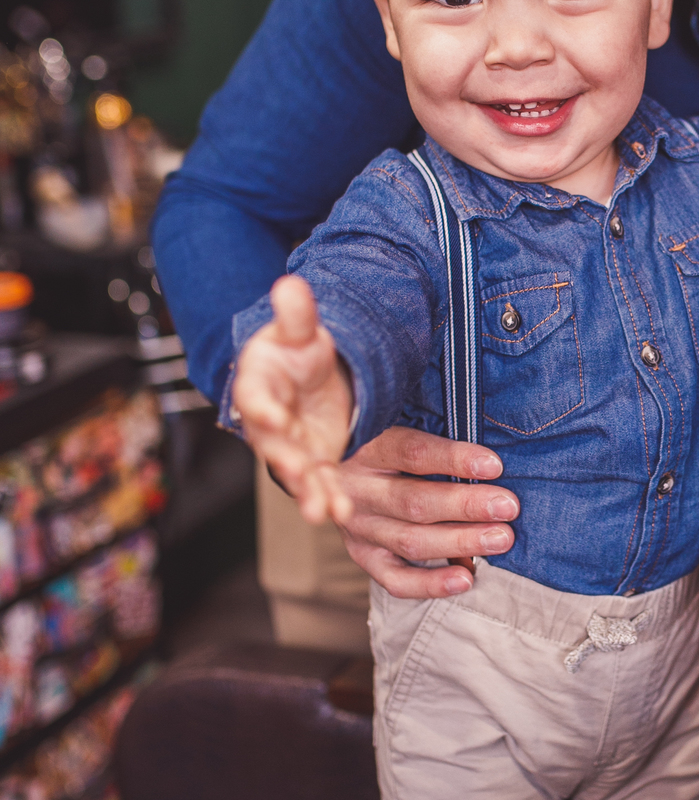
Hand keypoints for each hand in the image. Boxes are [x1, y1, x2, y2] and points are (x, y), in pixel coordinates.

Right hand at [232, 276, 353, 523]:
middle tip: (296, 469)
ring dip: (306, 491)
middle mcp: (268, 421)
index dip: (261, 407)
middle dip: (283, 457)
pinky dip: (329, 499)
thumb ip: (296, 315)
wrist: (308, 376)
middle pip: (271, 442)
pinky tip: (342, 514)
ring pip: (294, 471)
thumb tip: (291, 285)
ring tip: (319, 510)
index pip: (254, 396)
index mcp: (258, 384)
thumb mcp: (299, 330)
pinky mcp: (313, 462)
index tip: (271, 415)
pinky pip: (319, 483)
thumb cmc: (295, 352)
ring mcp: (289, 446)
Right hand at [333, 428, 520, 597]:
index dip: (454, 460)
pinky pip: (396, 580)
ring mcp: (358, 528)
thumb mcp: (400, 426)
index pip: (412, 452)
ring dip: (460, 542)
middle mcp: (357, 490)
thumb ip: (436, 434)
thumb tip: (491, 457)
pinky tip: (466, 579)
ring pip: (410, 541)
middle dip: (467, 506)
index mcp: (368, 447)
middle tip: (508, 507)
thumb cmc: (391, 450)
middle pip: (414, 501)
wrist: (336, 478)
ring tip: (501, 539)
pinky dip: (431, 583)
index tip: (494, 465)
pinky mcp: (362, 557)